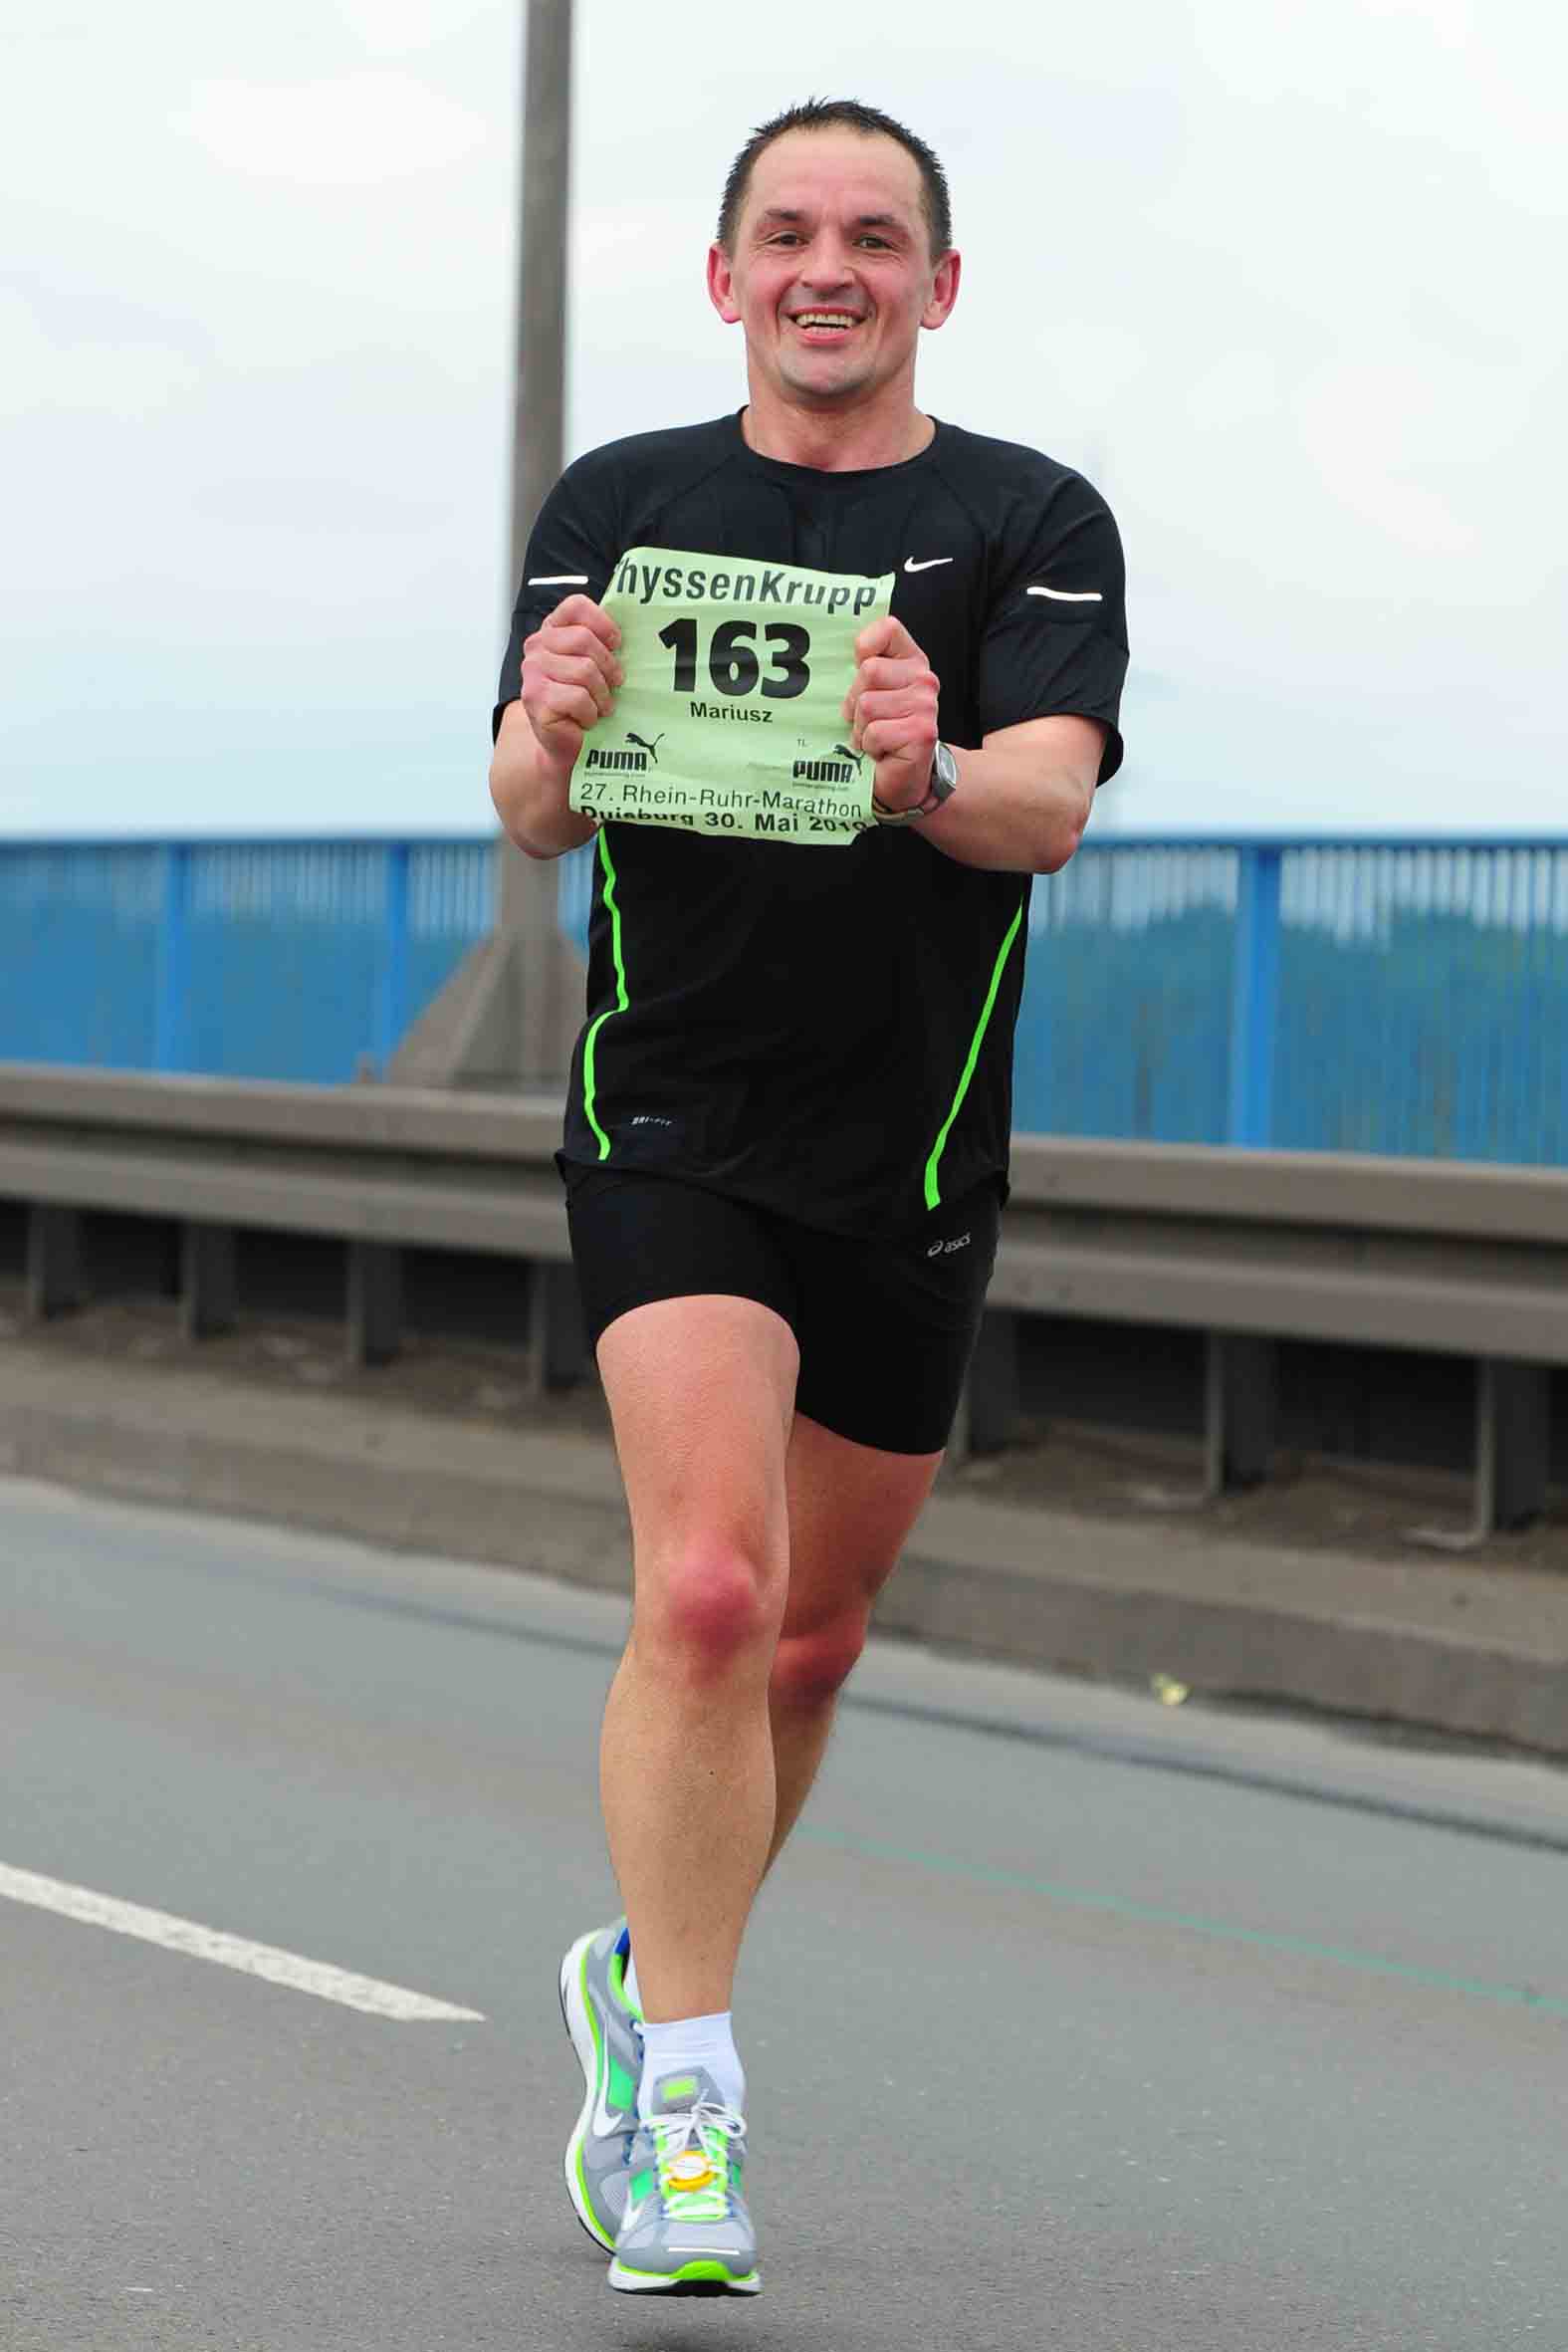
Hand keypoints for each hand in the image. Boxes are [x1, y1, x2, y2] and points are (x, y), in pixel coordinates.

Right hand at [519, 594, 623, 773]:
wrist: (566, 744)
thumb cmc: (584, 703)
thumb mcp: (595, 666)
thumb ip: (602, 644)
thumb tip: (635, 628)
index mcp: (552, 631)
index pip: (576, 606)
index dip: (602, 623)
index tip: (616, 644)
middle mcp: (537, 647)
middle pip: (583, 639)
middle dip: (608, 666)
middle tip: (614, 684)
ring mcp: (532, 672)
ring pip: (584, 670)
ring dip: (601, 694)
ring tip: (601, 706)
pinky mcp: (535, 698)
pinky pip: (578, 697)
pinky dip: (590, 713)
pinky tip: (587, 719)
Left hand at [842, 615, 939, 812]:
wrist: (904, 778)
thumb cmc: (882, 733)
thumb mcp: (870, 694)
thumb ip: (861, 670)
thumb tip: (826, 655)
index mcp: (911, 661)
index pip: (887, 629)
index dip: (865, 646)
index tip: (859, 668)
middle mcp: (924, 679)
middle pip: (869, 672)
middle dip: (855, 701)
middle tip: (865, 720)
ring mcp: (925, 706)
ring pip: (867, 704)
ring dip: (861, 727)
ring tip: (873, 737)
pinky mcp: (921, 732)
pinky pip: (874, 732)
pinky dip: (869, 746)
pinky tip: (881, 751)